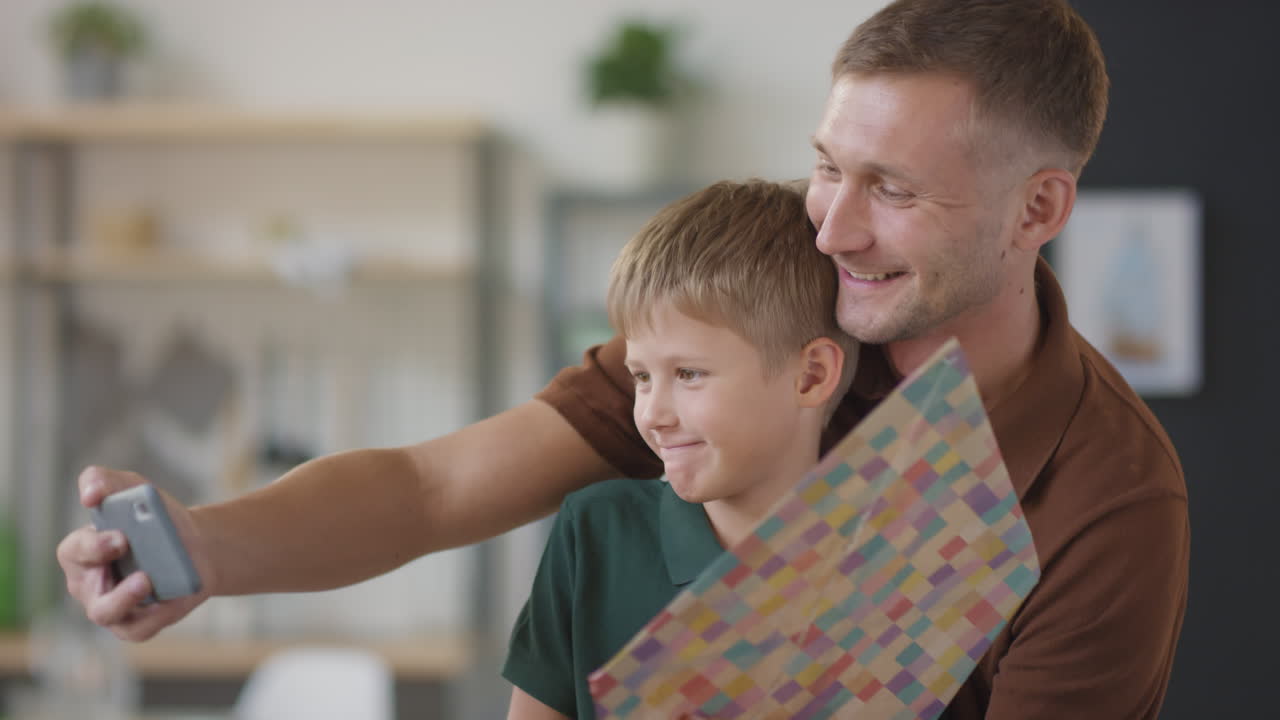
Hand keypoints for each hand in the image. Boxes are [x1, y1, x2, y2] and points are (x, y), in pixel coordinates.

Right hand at [55, 466, 212, 640]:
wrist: (195, 546)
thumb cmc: (155, 519)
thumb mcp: (132, 489)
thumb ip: (103, 481)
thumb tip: (89, 493)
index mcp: (82, 552)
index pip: (74, 551)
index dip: (93, 545)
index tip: (120, 536)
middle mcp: (88, 584)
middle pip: (84, 587)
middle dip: (104, 569)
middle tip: (131, 553)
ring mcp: (110, 607)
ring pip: (106, 612)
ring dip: (124, 598)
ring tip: (147, 581)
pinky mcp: (135, 626)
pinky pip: (139, 627)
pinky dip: (156, 615)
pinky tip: (171, 600)